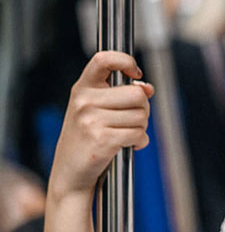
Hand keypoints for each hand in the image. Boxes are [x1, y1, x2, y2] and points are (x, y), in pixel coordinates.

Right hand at [48, 51, 152, 201]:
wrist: (70, 172)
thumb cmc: (86, 139)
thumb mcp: (96, 110)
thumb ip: (121, 95)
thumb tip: (147, 87)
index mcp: (82, 88)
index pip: (104, 60)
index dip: (125, 61)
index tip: (134, 73)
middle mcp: (85, 101)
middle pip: (137, 94)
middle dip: (144, 109)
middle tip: (134, 119)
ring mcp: (91, 120)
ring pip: (141, 116)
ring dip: (141, 128)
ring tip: (126, 134)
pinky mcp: (102, 140)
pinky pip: (138, 134)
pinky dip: (140, 141)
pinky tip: (129, 145)